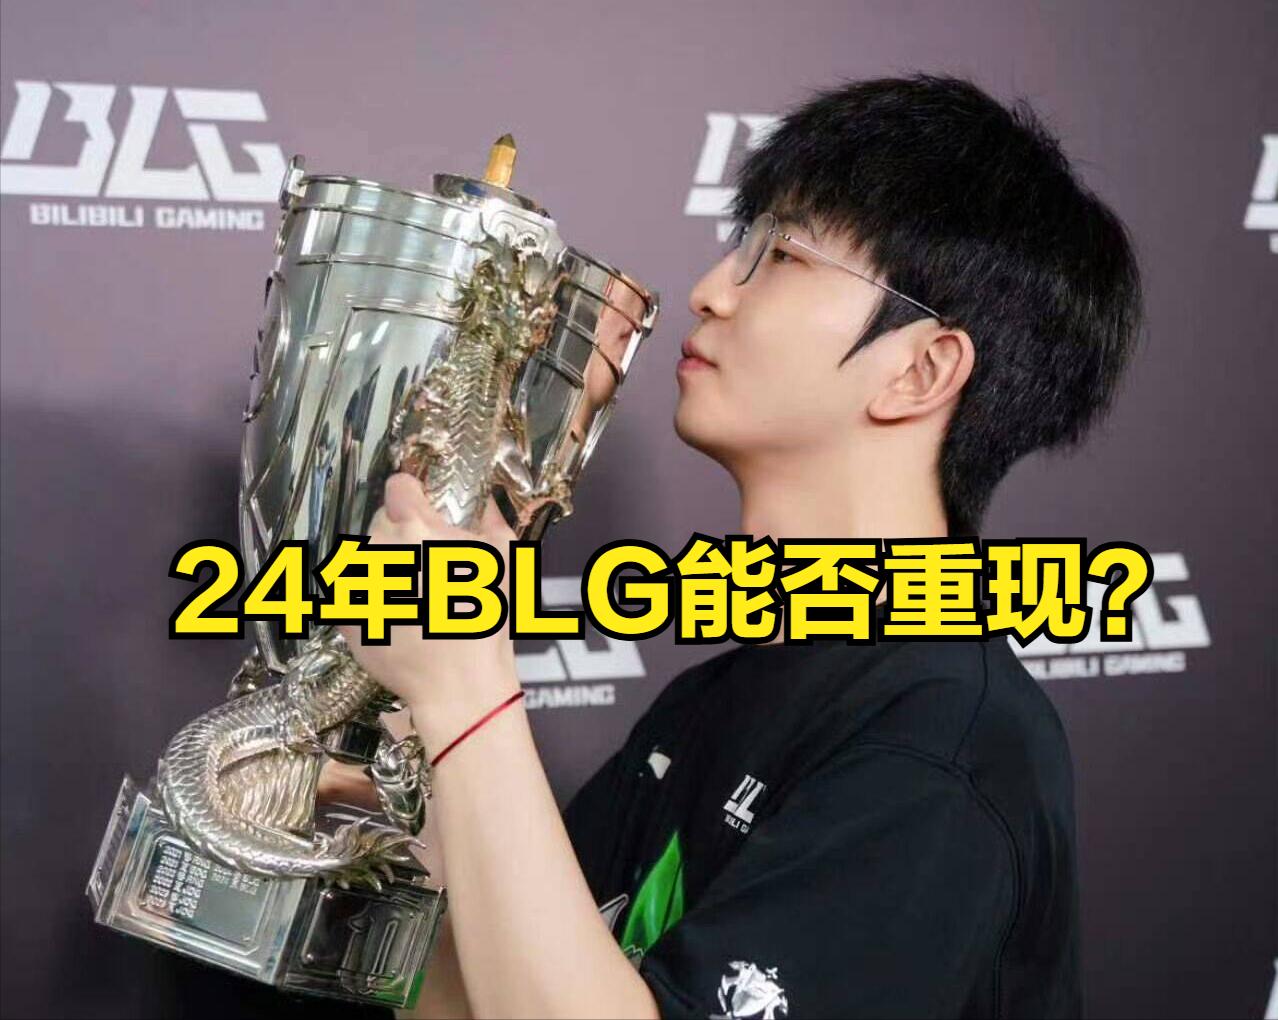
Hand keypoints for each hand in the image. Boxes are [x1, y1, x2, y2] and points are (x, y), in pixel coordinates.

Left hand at [339, 473, 521, 750]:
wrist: (458, 683)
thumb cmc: (485, 619)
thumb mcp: (504, 562)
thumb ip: (493, 521)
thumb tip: (487, 500)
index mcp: (415, 527)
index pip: (399, 486)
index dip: (414, 496)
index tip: (423, 510)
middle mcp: (378, 548)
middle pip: (382, 523)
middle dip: (402, 537)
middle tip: (427, 566)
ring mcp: (355, 582)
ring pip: (365, 557)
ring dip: (383, 567)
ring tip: (410, 596)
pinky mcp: (343, 614)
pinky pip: (350, 593)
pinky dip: (366, 599)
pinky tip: (393, 617)